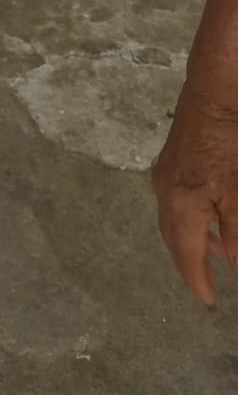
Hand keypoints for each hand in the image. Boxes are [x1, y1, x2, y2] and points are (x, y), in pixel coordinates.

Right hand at [153, 82, 237, 305]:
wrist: (215, 92)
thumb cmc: (228, 144)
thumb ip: (235, 235)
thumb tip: (233, 264)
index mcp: (179, 204)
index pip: (186, 253)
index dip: (198, 280)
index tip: (209, 302)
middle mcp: (164, 190)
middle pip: (173, 238)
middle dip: (190, 261)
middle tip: (206, 283)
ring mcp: (165, 171)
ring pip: (174, 218)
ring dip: (193, 239)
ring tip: (216, 251)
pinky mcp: (173, 158)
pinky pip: (177, 200)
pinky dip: (191, 217)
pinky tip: (209, 215)